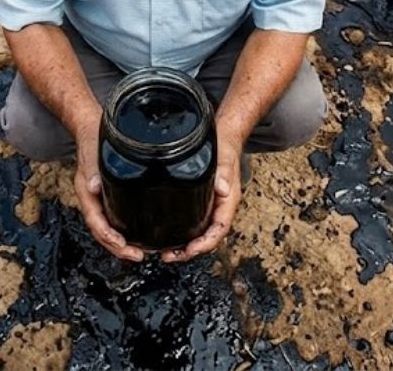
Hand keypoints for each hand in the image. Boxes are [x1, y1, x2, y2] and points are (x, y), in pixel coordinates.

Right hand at [73, 121, 144, 261]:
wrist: (90, 127)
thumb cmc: (93, 140)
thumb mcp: (94, 153)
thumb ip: (93, 169)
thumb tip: (93, 186)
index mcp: (87, 194)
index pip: (97, 224)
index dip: (110, 239)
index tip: (126, 247)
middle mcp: (93, 200)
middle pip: (104, 232)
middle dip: (119, 247)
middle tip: (139, 256)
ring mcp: (100, 198)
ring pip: (109, 227)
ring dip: (123, 243)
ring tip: (141, 252)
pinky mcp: (110, 194)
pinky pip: (115, 217)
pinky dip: (125, 229)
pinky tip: (139, 234)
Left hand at [161, 129, 243, 262]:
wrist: (224, 136)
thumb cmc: (225, 146)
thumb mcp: (225, 157)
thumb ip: (224, 172)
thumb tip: (223, 189)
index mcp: (228, 201)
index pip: (219, 230)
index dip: (205, 244)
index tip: (189, 251)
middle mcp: (220, 206)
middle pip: (208, 237)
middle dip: (190, 251)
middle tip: (168, 256)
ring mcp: (210, 205)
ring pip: (200, 233)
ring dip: (185, 246)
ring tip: (165, 253)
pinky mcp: (201, 201)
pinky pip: (194, 223)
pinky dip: (183, 234)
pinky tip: (168, 237)